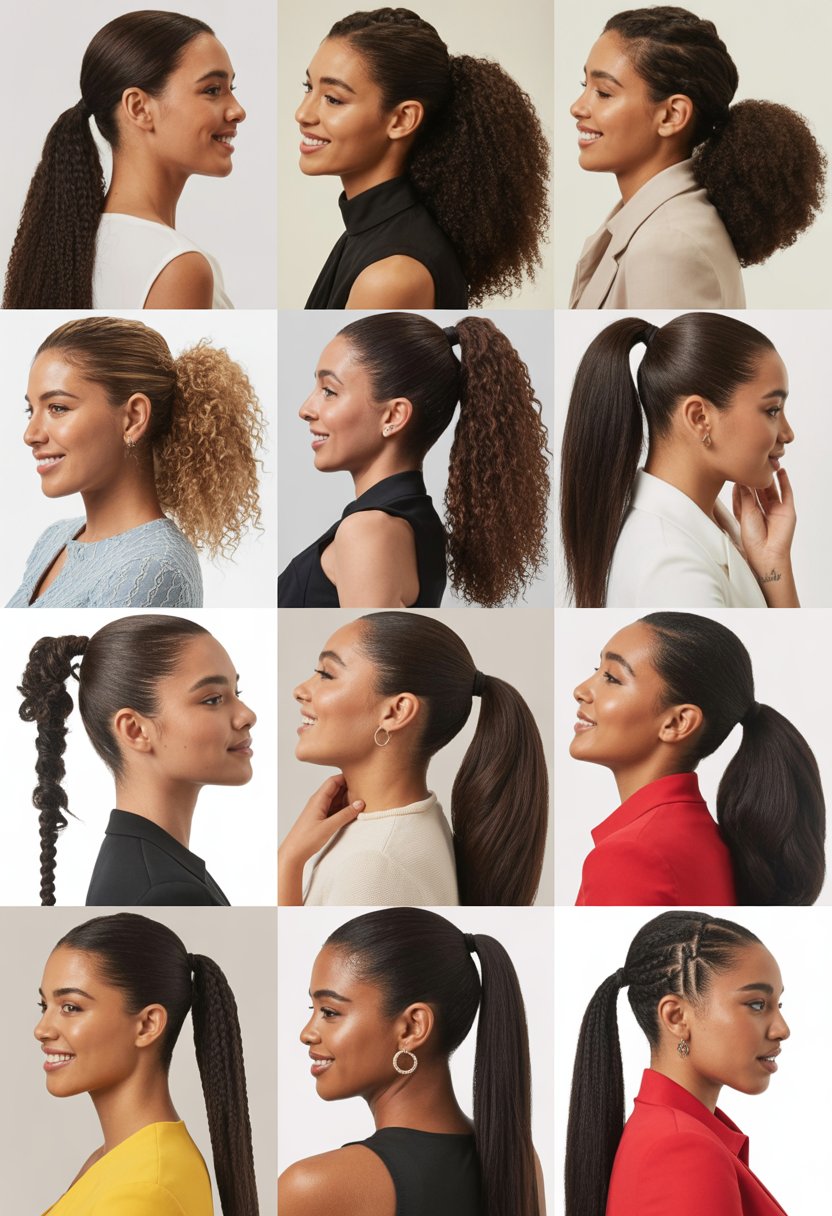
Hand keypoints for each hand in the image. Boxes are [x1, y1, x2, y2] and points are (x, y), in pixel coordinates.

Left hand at [281, 774, 363, 864]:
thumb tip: (359, 803)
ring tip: (361, 803)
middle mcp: (318, 802)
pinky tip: (352, 814)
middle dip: (349, 789)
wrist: (293, 853)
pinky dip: (343, 809)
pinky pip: (334, 809)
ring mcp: (319, 810)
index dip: (346, 778)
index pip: (333, 781)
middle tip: (364, 793)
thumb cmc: (305, 839)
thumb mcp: (329, 827)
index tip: (360, 780)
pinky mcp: (321, 818)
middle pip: (336, 789)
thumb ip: (345, 814)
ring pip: (336, 799)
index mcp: (318, 799)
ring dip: (347, 800)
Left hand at [732, 470, 798, 606]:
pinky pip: (787, 493)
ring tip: (765, 463)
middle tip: (750, 463)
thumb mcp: (745, 513)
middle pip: (757, 490)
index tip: (734, 470)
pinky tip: (781, 472)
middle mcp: (761, 511)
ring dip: (768, 477)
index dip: (740, 483)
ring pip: (771, 489)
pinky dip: (785, 482)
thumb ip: (745, 496)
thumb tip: (743, 479)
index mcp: (748, 514)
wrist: (767, 554)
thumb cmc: (752, 539)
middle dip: (754, 478)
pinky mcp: (787, 511)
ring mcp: (775, 510)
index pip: (743, 494)